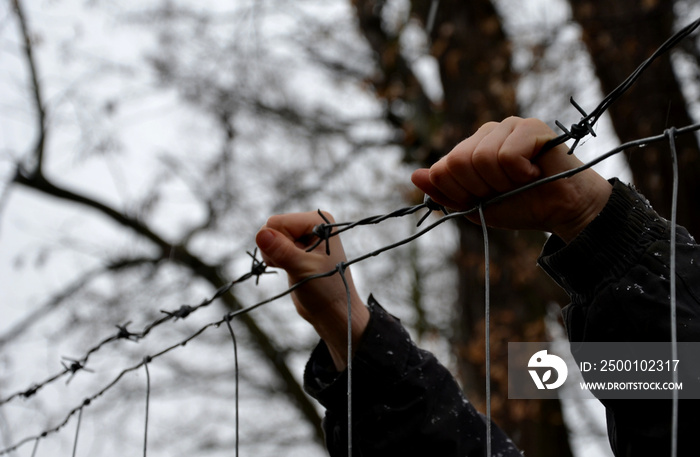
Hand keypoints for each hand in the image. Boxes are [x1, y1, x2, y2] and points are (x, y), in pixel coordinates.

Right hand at [256, 211, 368, 369]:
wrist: (332, 312)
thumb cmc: (325, 291)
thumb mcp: (302, 269)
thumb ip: (281, 251)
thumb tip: (261, 234)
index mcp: (319, 222)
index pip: (278, 222)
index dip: (279, 243)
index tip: (296, 260)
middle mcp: (311, 225)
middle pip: (271, 228)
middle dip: (275, 249)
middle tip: (294, 266)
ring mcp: (302, 236)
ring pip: (269, 238)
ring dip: (274, 256)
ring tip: (294, 269)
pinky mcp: (295, 248)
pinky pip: (271, 246)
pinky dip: (275, 259)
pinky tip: (289, 269)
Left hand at [411, 117, 611, 241]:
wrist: (561, 211)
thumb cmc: (520, 206)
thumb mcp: (475, 207)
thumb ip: (444, 193)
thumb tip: (414, 175)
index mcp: (469, 149)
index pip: (442, 169)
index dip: (459, 193)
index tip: (483, 199)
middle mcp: (485, 133)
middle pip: (458, 162)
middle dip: (480, 188)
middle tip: (505, 190)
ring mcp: (507, 126)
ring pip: (481, 158)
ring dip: (502, 182)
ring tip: (521, 181)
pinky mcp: (530, 126)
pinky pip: (506, 156)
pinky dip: (520, 174)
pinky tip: (534, 173)